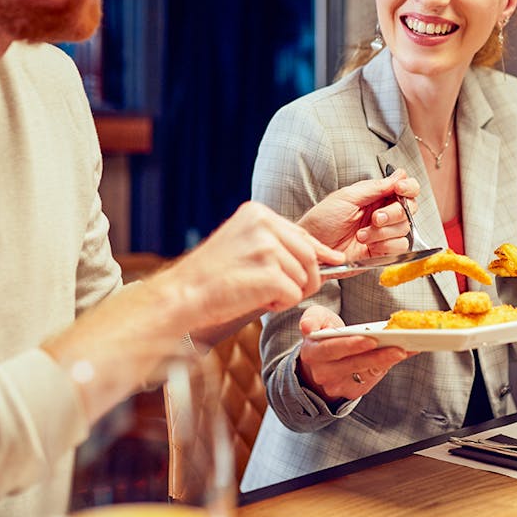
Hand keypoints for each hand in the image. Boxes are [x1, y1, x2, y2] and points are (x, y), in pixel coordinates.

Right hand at [154, 201, 346, 321]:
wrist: (184, 294)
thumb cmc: (211, 275)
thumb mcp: (243, 244)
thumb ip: (275, 243)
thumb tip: (317, 253)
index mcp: (257, 213)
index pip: (301, 233)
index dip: (320, 251)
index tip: (332, 260)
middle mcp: (263, 225)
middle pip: (309, 255)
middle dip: (308, 278)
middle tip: (292, 292)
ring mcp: (267, 248)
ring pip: (303, 277)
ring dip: (290, 292)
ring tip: (263, 294)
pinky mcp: (269, 273)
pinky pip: (294, 294)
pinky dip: (282, 303)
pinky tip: (261, 300)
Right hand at [295, 305, 411, 403]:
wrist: (321, 361)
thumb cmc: (323, 335)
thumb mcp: (316, 320)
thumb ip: (312, 318)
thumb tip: (307, 327)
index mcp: (312, 352)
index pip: (332, 348)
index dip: (351, 345)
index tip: (370, 339)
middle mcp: (322, 373)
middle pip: (353, 364)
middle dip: (377, 356)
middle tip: (398, 348)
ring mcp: (337, 385)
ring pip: (365, 373)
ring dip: (387, 361)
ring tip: (404, 350)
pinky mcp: (351, 391)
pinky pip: (372, 379)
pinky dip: (388, 366)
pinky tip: (401, 355)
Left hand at [298, 169, 421, 261]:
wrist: (313, 248)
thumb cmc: (322, 220)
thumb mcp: (346, 197)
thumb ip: (375, 187)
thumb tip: (399, 175)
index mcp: (376, 196)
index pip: (405, 188)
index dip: (408, 187)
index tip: (399, 189)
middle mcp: (383, 213)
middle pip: (409, 208)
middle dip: (393, 213)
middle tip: (374, 218)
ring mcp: (384, 233)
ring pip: (405, 229)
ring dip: (383, 232)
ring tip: (361, 235)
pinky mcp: (383, 252)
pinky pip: (400, 246)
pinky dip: (385, 245)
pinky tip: (368, 246)